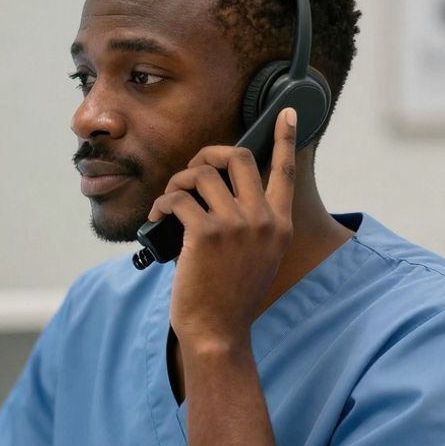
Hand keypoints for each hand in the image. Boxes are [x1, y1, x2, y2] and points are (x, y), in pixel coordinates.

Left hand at [147, 108, 296, 349]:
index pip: (286, 171)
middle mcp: (263, 219)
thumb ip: (250, 225)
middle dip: (208, 154)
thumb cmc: (229, 298)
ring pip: (203, 174)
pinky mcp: (207, 233)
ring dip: (178, 181)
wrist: (218, 332)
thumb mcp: (257, 258)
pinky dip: (162, 203)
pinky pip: (178, 197)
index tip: (287, 114)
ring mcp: (237, 224)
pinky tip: (157, 217)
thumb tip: (216, 192)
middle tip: (191, 171)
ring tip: (167, 203)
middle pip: (238, 158)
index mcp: (280, 224)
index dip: (286, 138)